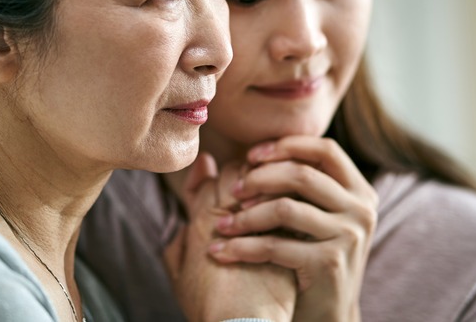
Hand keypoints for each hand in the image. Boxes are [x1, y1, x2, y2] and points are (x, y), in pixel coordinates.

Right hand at [164, 155, 295, 321]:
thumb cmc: (208, 306)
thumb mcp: (180, 276)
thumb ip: (177, 246)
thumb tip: (181, 228)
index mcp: (200, 220)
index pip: (210, 178)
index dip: (218, 171)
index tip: (228, 169)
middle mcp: (228, 214)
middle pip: (238, 173)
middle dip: (248, 170)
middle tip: (257, 170)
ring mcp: (259, 221)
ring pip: (266, 182)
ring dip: (272, 178)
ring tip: (278, 182)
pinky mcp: (286, 233)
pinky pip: (291, 201)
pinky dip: (293, 196)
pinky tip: (297, 200)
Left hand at [207, 137, 377, 321]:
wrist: (327, 314)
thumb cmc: (312, 257)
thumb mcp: (315, 216)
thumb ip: (297, 185)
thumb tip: (247, 151)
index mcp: (360, 191)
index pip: (325, 150)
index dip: (286, 146)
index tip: (251, 156)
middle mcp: (361, 210)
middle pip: (302, 175)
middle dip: (259, 179)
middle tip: (232, 190)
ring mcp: (349, 236)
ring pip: (285, 209)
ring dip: (245, 216)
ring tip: (221, 225)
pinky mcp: (329, 263)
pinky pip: (274, 246)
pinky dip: (242, 247)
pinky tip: (221, 251)